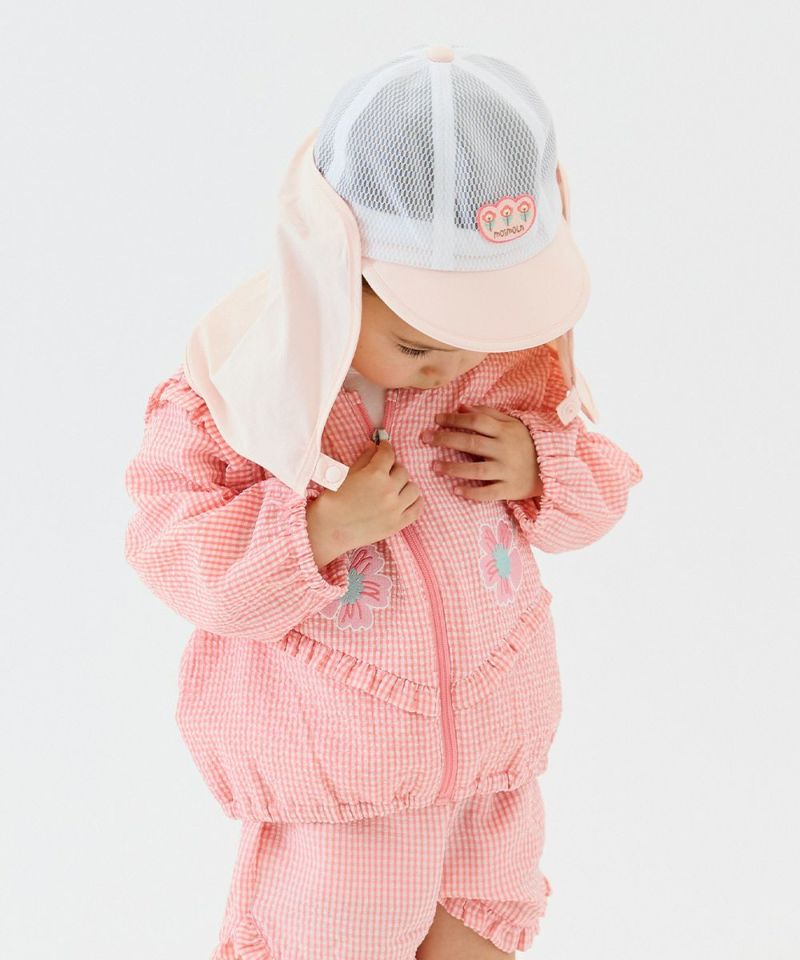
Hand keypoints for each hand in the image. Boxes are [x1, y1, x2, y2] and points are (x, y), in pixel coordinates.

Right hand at [306, 440, 423, 565]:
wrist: (329, 529)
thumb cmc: (333, 501)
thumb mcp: (346, 474)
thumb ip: (364, 459)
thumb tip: (374, 447)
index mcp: (375, 474)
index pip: (388, 454)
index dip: (385, 448)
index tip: (383, 448)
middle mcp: (389, 490)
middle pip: (402, 471)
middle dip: (393, 468)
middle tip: (384, 471)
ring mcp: (396, 508)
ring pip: (413, 488)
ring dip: (405, 485)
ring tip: (395, 487)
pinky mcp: (398, 524)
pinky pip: (417, 508)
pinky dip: (414, 501)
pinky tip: (406, 499)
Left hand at [421, 403, 542, 501]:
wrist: (551, 469)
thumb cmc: (526, 443)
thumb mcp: (512, 424)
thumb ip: (488, 414)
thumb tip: (461, 407)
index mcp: (505, 431)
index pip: (476, 422)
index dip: (455, 419)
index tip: (436, 419)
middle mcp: (505, 450)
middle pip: (471, 443)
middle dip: (446, 439)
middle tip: (425, 438)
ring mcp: (507, 470)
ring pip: (476, 470)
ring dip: (453, 468)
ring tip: (434, 466)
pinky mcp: (509, 489)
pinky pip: (488, 492)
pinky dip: (472, 492)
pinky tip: (455, 490)